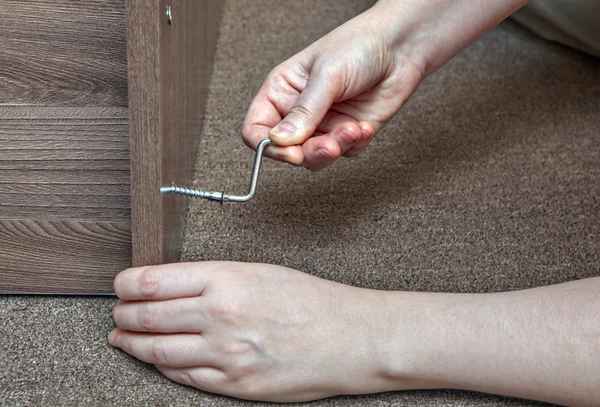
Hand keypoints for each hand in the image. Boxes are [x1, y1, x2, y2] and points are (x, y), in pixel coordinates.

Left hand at [109, 262, 396, 401]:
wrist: (349, 338)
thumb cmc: (311, 300)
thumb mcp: (260, 272)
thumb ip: (214, 280)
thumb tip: (171, 288)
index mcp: (227, 280)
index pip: (154, 281)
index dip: (127, 284)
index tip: (120, 285)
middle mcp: (220, 316)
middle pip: (148, 316)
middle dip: (123, 314)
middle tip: (117, 313)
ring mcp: (225, 355)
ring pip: (157, 350)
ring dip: (132, 343)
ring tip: (122, 337)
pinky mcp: (234, 385)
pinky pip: (183, 377)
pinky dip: (161, 366)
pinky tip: (155, 359)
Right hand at [242, 5, 423, 170]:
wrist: (401, 45)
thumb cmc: (358, 44)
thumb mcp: (326, 75)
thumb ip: (303, 111)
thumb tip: (279, 140)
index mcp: (282, 91)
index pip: (256, 128)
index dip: (268, 146)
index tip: (290, 151)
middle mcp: (299, 111)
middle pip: (288, 150)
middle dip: (310, 152)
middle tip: (328, 145)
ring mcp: (323, 124)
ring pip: (315, 157)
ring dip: (335, 149)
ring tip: (352, 129)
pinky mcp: (347, 133)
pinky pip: (344, 154)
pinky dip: (356, 144)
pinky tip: (364, 125)